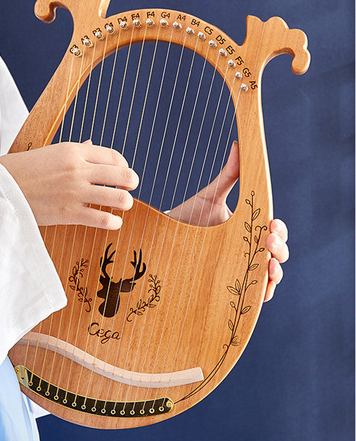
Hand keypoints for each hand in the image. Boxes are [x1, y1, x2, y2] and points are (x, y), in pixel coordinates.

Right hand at [0, 141, 138, 229]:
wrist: (0, 188)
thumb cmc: (24, 169)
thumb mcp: (51, 152)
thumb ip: (77, 151)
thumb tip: (93, 146)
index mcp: (74, 151)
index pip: (114, 157)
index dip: (125, 166)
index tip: (123, 174)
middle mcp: (78, 169)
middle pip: (123, 175)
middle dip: (131, 183)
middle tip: (128, 189)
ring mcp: (75, 192)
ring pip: (119, 198)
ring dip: (125, 203)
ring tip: (121, 206)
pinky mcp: (69, 214)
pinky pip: (104, 219)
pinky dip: (114, 222)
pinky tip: (112, 222)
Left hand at [167, 141, 288, 301]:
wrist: (161, 237)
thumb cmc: (188, 217)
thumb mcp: (211, 196)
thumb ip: (229, 175)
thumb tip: (239, 144)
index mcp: (247, 231)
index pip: (272, 233)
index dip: (279, 231)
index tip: (272, 224)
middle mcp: (246, 252)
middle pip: (274, 255)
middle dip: (279, 248)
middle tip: (269, 239)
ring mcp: (237, 270)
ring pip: (266, 277)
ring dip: (275, 271)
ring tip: (269, 263)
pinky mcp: (226, 286)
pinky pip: (250, 296)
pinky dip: (261, 292)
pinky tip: (261, 285)